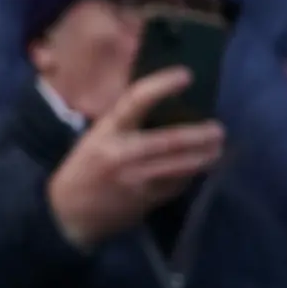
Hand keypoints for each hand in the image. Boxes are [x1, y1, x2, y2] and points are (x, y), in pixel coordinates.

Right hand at [43, 68, 224, 247]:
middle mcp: (122, 152)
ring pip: (180, 165)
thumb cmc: (85, 167)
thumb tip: (164, 101)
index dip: (161, 85)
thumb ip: (126, 123)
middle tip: (219, 130)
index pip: (135, 100)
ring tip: (219, 150)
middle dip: (200, 135)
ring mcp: (135, 178)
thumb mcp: (98, 137)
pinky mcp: (146, 199)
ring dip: (204, 158)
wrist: (67, 212)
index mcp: (107, 130)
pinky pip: (177, 184)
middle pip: (171, 140)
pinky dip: (190, 176)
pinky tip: (199, 170)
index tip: (186, 75)